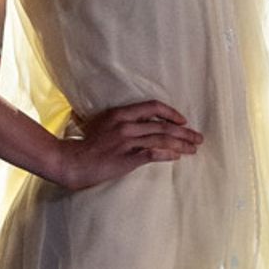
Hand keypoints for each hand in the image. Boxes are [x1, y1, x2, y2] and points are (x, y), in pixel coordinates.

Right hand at [47, 98, 198, 190]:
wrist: (71, 161)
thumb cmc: (83, 145)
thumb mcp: (99, 124)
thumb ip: (117, 120)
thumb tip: (134, 122)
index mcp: (119, 113)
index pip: (152, 107)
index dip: (171, 113)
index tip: (183, 120)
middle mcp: (125, 125)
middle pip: (162, 125)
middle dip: (184, 131)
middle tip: (198, 137)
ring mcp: (126, 141)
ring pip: (161, 139)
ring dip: (181, 144)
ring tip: (194, 149)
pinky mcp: (126, 158)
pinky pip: (152, 153)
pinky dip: (167, 154)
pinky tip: (177, 156)